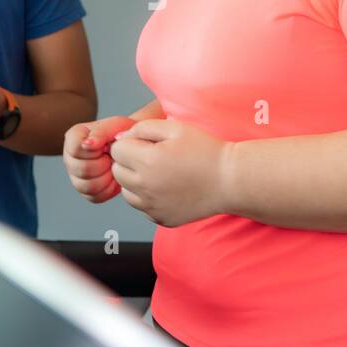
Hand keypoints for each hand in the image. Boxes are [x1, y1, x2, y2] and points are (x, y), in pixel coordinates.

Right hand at [62, 115, 136, 203]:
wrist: (130, 148)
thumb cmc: (122, 134)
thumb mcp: (116, 125)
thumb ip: (101, 131)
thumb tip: (88, 143)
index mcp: (74, 138)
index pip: (75, 149)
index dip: (94, 150)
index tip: (105, 146)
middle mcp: (70, 157)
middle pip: (82, 169)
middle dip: (103, 164)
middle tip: (112, 157)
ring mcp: (76, 176)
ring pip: (86, 186)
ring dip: (106, 178)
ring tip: (113, 167)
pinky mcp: (85, 191)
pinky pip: (94, 197)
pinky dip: (108, 189)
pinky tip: (114, 178)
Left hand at [107, 118, 231, 226]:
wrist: (229, 180)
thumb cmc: (205, 151)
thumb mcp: (175, 127)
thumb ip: (142, 128)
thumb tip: (121, 138)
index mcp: (147, 162)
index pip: (117, 150)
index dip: (130, 143)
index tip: (147, 143)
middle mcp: (145, 188)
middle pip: (117, 171)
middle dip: (129, 161)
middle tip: (153, 156)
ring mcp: (152, 207)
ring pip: (126, 191)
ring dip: (135, 180)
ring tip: (160, 172)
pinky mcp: (160, 219)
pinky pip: (141, 206)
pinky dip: (147, 197)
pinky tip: (167, 188)